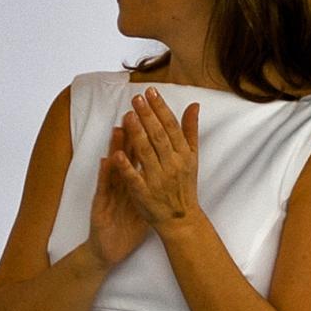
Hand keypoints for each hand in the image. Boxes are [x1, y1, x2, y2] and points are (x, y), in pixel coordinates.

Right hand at [87, 124, 148, 267]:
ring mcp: (109, 192)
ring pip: (113, 166)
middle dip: (131, 134)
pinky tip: (106, 160)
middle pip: (126, 155)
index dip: (146, 137)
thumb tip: (166, 166)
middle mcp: (119, 183)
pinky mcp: (100, 204)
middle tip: (134, 112)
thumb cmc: (126, 225)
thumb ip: (151, 181)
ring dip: (115, 147)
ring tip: (119, 128)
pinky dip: (106, 173)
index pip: (139, 154)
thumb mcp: (142, 201)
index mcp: (131, 181)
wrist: (110, 248)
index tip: (152, 117)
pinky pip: (104, 187)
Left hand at [114, 89, 201, 229]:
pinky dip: (126, 167)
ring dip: (137, 134)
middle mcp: (172, 164)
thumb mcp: (192, 157)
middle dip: (148, 116)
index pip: (171, 127)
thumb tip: (194, 105)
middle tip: (136, 98)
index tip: (151, 92)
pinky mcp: (144, 193)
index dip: (160, 108)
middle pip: (158, 136)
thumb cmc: (184, 185)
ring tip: (127, 116)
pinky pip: (134, 178)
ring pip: (146, 153)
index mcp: (183, 154)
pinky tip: (116, 154)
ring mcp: (157, 179)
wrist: (181, 218)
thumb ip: (190, 130)